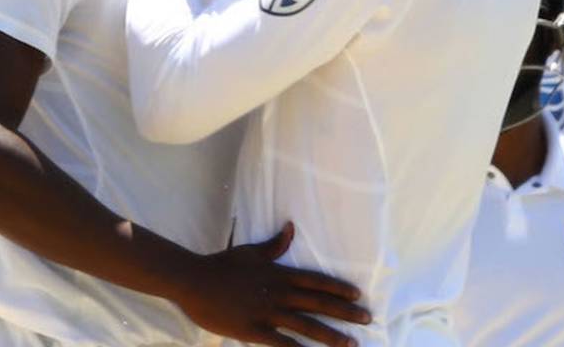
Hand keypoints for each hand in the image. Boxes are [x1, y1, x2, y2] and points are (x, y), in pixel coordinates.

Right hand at [174, 222, 370, 346]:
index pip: (316, 282)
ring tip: (351, 343)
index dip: (339, 288)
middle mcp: (279, 294)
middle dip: (345, 312)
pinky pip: (281, 344)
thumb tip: (291, 228)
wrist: (194, 280)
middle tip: (368, 318)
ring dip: (331, 335)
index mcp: (280, 274)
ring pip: (306, 326)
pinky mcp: (253, 331)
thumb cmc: (223, 264)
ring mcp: (267, 313)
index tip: (358, 295)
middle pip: (319, 303)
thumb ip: (275, 245)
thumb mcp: (252, 251)